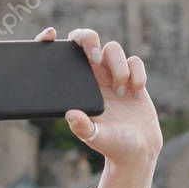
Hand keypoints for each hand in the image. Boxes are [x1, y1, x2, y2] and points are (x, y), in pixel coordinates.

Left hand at [34, 25, 162, 168]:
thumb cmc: (111, 145)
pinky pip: (135, 62)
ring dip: (118, 67)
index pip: (61, 57)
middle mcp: (93, 77)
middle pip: (86, 40)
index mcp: (76, 86)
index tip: (51, 34)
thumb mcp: (95, 138)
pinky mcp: (134, 78)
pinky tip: (136, 92)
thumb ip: (83, 127)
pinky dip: (137, 73)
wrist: (137, 152)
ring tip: (121, 93)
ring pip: (113, 48)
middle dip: (88, 39)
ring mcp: (114, 75)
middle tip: (94, 57)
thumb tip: (71, 114)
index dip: (51, 41)